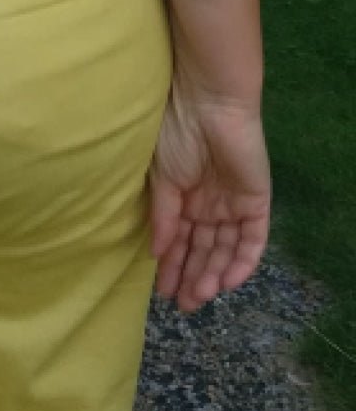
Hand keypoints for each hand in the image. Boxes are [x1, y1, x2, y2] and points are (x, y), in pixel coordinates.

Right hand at [149, 74, 270, 312]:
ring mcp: (233, 204)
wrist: (206, 105)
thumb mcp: (161, 181)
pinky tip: (228, 281)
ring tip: (201, 297)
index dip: (171, 266)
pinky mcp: (256, 201)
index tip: (162, 292)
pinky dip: (243, 260)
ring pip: (226, 248)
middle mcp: (209, 205)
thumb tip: (155, 253)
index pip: (180, 241)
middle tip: (184, 305)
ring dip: (214, 274)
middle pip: (203, 250)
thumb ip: (163, 218)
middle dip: (193, 277)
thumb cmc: (175, 136)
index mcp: (184, 198)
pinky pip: (253, 238)